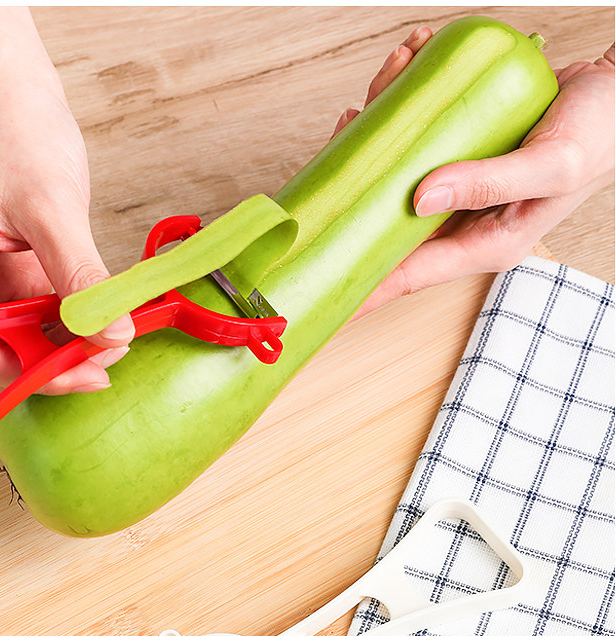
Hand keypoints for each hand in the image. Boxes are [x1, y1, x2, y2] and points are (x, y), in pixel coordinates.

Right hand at [0, 7, 132, 394]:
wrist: (11, 88)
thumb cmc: (14, 130)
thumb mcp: (53, 209)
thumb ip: (81, 277)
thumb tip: (111, 333)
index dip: (36, 374)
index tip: (89, 373)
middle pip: (5, 352)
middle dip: (59, 358)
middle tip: (112, 353)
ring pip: (27, 335)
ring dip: (71, 339)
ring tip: (116, 328)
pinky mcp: (9, 270)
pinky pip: (41, 310)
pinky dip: (73, 314)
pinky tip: (104, 310)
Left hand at [334, 28, 614, 313]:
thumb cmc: (599, 135)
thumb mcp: (551, 164)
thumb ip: (489, 182)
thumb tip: (418, 199)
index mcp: (484, 244)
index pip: (409, 274)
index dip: (362, 285)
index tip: (320, 290)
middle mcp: (462, 223)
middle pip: (386, 220)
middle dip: (358, 183)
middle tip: (341, 136)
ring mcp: (456, 190)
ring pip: (393, 173)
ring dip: (380, 125)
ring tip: (386, 78)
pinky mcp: (455, 156)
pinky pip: (413, 139)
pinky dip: (402, 104)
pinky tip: (402, 72)